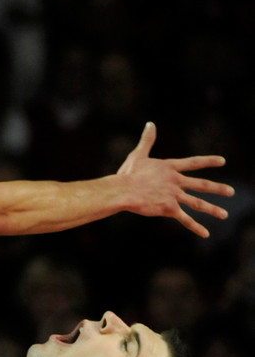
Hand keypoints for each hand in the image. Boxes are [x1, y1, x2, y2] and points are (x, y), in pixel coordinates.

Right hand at [117, 121, 233, 237]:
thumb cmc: (129, 173)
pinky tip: (206, 233)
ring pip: (197, 203)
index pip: (193, 163)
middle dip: (217, 188)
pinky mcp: (169, 208)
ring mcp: (174, 195)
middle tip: (231, 192)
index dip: (208, 161)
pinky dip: (195, 227)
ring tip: (224, 214)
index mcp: (169, 167)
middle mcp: (175, 181)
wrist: (124, 191)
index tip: (222, 161)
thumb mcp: (138, 154)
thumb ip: (147, 140)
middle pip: (201, 184)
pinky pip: (185, 219)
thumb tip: (150, 123)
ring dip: (212, 209)